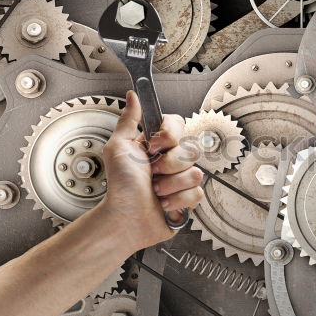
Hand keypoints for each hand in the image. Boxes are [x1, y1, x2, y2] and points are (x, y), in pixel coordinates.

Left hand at [96, 91, 203, 248]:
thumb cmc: (120, 187)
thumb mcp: (118, 147)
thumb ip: (129, 120)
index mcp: (156, 145)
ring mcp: (180, 180)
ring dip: (170, 185)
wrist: (125, 218)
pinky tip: (163, 204)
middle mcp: (170, 160)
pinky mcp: (187, 199)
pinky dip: (176, 200)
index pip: (178, 125)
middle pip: (190, 149)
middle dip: (168, 165)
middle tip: (151, 173)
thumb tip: (133, 96)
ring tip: (155, 191)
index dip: (169, 136)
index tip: (153, 146)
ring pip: (195, 173)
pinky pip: (196, 193)